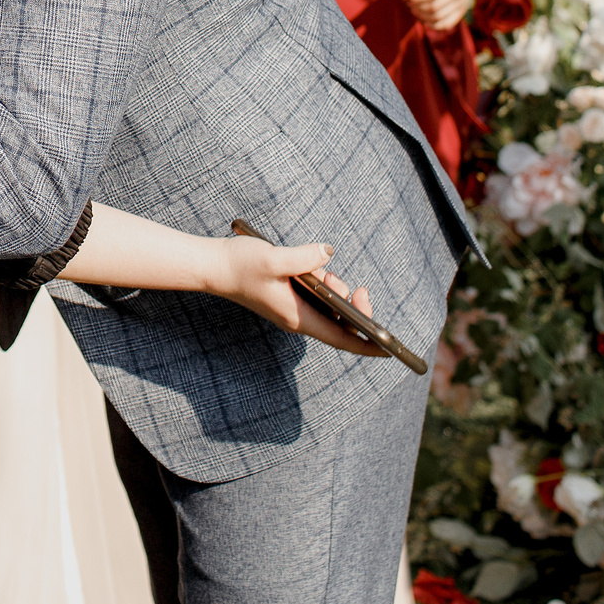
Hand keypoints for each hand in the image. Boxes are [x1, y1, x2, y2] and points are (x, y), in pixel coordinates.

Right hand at [209, 239, 390, 358]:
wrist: (212, 266)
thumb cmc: (240, 265)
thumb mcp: (274, 257)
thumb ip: (304, 256)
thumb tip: (328, 253)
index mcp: (298, 317)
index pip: (341, 338)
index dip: (368, 345)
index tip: (391, 349)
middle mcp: (298, 318)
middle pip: (340, 324)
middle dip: (357, 308)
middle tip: (360, 288)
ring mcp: (292, 309)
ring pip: (329, 309)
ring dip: (338, 293)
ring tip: (328, 273)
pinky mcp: (287, 298)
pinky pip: (318, 299)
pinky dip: (325, 287)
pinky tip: (318, 270)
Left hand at [403, 0, 491, 30]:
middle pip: (435, 7)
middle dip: (416, 6)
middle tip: (406, 1)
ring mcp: (463, 2)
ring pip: (439, 18)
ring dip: (421, 16)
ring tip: (412, 7)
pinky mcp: (461, 11)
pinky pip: (446, 24)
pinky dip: (432, 24)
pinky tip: (421, 17)